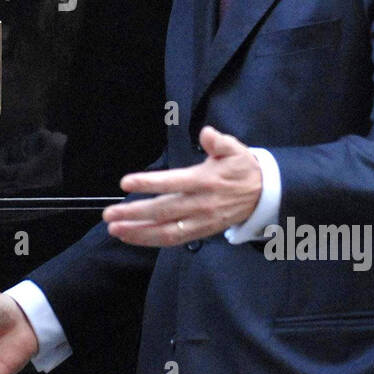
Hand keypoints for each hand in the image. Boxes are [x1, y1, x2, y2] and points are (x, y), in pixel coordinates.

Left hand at [101, 125, 261, 246]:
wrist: (263, 194)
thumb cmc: (242, 168)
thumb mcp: (235, 150)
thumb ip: (220, 142)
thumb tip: (207, 133)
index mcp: (205, 180)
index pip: (172, 183)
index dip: (148, 183)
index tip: (125, 182)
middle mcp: (200, 203)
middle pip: (163, 211)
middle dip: (134, 213)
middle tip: (109, 214)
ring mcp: (200, 221)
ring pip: (166, 231)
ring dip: (138, 232)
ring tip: (115, 229)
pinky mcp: (201, 232)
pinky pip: (174, 239)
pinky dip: (151, 240)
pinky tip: (132, 236)